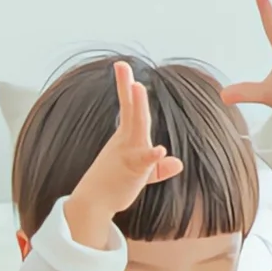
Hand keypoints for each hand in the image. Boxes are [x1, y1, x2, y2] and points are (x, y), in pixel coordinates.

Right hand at [63, 61, 183, 248]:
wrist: (93, 205)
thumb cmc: (113, 186)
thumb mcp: (140, 174)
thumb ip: (158, 167)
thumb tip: (178, 163)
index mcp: (126, 137)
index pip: (127, 107)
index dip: (125, 86)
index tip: (121, 65)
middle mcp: (126, 141)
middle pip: (131, 111)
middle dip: (128, 89)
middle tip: (124, 68)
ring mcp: (128, 154)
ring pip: (137, 128)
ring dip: (138, 109)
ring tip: (138, 89)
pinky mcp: (134, 171)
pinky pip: (144, 162)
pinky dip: (152, 156)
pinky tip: (160, 151)